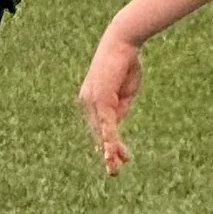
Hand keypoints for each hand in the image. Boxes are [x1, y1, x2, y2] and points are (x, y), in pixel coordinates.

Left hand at [79, 20, 144, 173]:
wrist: (123, 42)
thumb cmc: (125, 63)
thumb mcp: (125, 92)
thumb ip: (120, 108)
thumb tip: (116, 125)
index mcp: (91, 100)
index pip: (98, 127)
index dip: (107, 144)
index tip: (116, 159)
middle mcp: (87, 102)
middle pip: (97, 134)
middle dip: (109, 153)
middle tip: (115, 171)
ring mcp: (93, 101)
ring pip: (101, 134)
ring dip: (109, 152)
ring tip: (114, 169)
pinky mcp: (101, 100)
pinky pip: (106, 125)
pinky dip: (109, 140)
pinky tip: (111, 153)